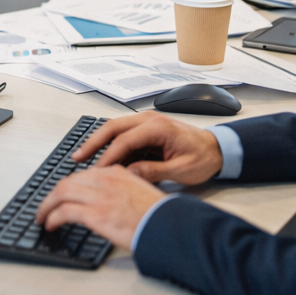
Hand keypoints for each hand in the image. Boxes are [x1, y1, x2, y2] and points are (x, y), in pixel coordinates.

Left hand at [35, 165, 165, 249]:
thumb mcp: (139, 193)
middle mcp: (105, 180)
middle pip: (67, 182)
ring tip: (42, 216)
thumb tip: (107, 200)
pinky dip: (52, 217)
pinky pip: (64, 212)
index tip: (61, 195)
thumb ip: (121, 190)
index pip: (83, 175)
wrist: (169, 227)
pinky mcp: (96, 214)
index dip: (67, 186)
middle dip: (52, 195)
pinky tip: (49, 224)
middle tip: (45, 205)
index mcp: (116, 173)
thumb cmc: (159, 215)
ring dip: (46, 206)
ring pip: (60, 193)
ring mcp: (99, 196)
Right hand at [71, 111, 223, 184]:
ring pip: (114, 129)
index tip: (97, 171)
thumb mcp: (181, 171)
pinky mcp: (146, 129)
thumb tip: (129, 175)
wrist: (218, 149)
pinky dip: (110, 146)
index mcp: (159, 127)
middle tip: (77, 157)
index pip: (125, 141)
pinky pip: (123, 135)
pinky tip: (103, 159)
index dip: (108, 157)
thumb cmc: (204, 157)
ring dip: (98, 143)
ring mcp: (147, 122)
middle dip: (93, 142)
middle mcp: (149, 120)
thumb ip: (154, 172)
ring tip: (83, 158)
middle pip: (112, 127)